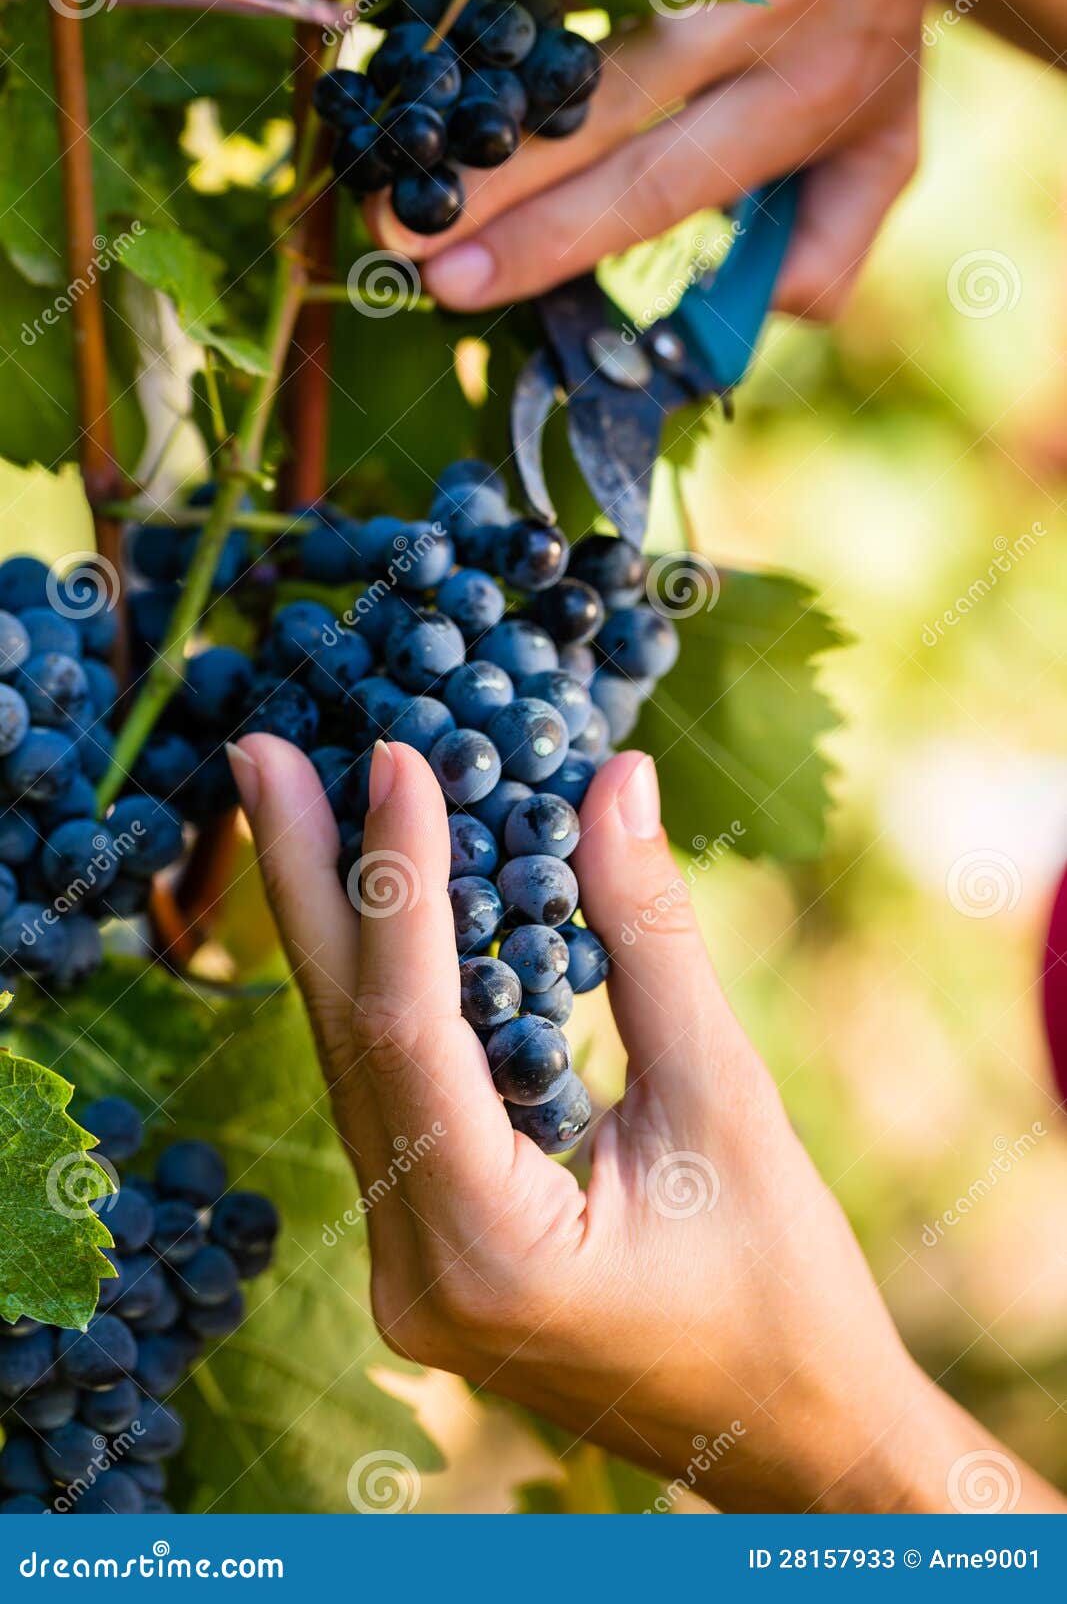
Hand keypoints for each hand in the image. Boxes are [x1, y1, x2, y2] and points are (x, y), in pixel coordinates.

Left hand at [230, 736, 1062, 1511]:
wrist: (794, 1433)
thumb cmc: (783, 1286)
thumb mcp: (727, 1104)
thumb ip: (654, 944)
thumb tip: (618, 781)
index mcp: (485, 1253)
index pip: (407, 1037)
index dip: (395, 884)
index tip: (394, 758)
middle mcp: (412, 1269)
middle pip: (341, 1043)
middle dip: (302, 885)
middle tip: (257, 751)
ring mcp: (409, 1264)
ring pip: (351, 1065)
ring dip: (329, 925)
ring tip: (293, 795)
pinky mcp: (431, 1242)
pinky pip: (387, 1093)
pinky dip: (381, 985)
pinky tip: (369, 898)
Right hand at [367, 0, 943, 319]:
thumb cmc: (870, 25)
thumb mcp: (883, 149)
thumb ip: (829, 247)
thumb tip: (747, 318)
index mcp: (804, 98)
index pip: (653, 186)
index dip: (546, 238)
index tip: (452, 281)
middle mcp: (766, 2)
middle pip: (592, 101)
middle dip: (483, 173)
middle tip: (389, 224)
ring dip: (470, 56)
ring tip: (398, 116)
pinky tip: (437, 19)